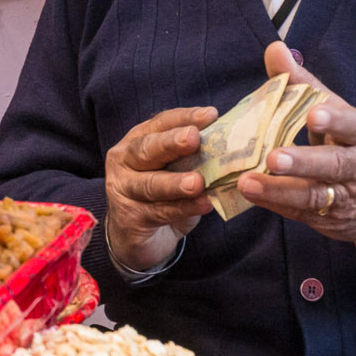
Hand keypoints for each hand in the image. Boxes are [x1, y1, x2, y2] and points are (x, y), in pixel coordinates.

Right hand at [104, 105, 217, 273]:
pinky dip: (183, 209)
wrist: (138, 240)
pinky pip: (159, 212)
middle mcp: (124, 160)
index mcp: (138, 140)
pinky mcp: (129, 219)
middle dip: (171, 142)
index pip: (161, 123)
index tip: (211, 115)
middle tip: (193, 138)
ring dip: (176, 182)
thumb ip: (194, 157)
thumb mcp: (177, 171)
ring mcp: (122, 190)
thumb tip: (233, 143)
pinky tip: (203, 205)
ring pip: (151, 184)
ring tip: (198, 182)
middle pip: (148, 148)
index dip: (185, 117)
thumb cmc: (163, 196)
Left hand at [236, 41, 355, 243]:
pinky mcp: (330, 219)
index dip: (334, 120)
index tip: (314, 114)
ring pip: (315, 195)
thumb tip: (274, 48)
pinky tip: (250, 194)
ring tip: (248, 182)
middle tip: (274, 157)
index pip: (351, 125)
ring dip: (280, 191)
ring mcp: (345, 196)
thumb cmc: (351, 143)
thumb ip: (302, 83)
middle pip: (333, 164)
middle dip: (304, 162)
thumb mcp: (335, 111)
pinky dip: (276, 204)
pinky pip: (302, 213)